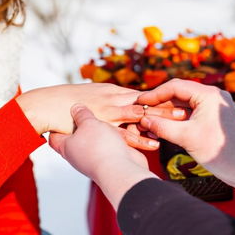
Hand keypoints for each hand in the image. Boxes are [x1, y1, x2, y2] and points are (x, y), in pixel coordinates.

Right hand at [16, 83, 184, 150]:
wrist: (46, 105)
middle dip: (168, 106)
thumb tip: (121, 103)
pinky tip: (155, 144)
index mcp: (113, 91)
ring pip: (139, 115)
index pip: (143, 94)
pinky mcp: (101, 126)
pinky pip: (123, 133)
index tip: (181, 100)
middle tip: (188, 110)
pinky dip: (140, 138)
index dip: (162, 97)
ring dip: (160, 119)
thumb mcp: (91, 94)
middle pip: (146, 102)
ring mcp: (108, 112)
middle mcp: (113, 99)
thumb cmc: (68, 100)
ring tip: (180, 123)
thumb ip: (109, 99)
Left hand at [49, 104, 156, 208]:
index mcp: (67, 147)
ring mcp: (94, 159)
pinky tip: (117, 129)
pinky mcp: (110, 159)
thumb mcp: (88, 123)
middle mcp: (78, 155)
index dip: (55, 126)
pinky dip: (112, 137)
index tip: (58, 116)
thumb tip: (76, 108)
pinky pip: (108, 145)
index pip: (54, 137)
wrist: (121, 169)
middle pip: (75, 138)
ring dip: (99, 131)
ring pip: (93, 141)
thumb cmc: (100, 148)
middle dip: (81, 126)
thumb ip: (82, 114)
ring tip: (103, 119)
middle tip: (83, 112)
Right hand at [137, 79, 234, 197]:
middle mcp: (212, 94)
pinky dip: (176, 115)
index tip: (140, 102)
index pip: (175, 86)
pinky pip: (190, 109)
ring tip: (150, 117)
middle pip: (179, 92)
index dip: (155, 94)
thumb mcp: (185, 138)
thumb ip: (162, 126)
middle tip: (142, 109)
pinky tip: (163, 122)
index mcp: (208, 94)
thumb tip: (143, 119)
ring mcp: (213, 103)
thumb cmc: (217, 151)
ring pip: (183, 101)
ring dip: (167, 109)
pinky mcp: (213, 113)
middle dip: (160, 101)